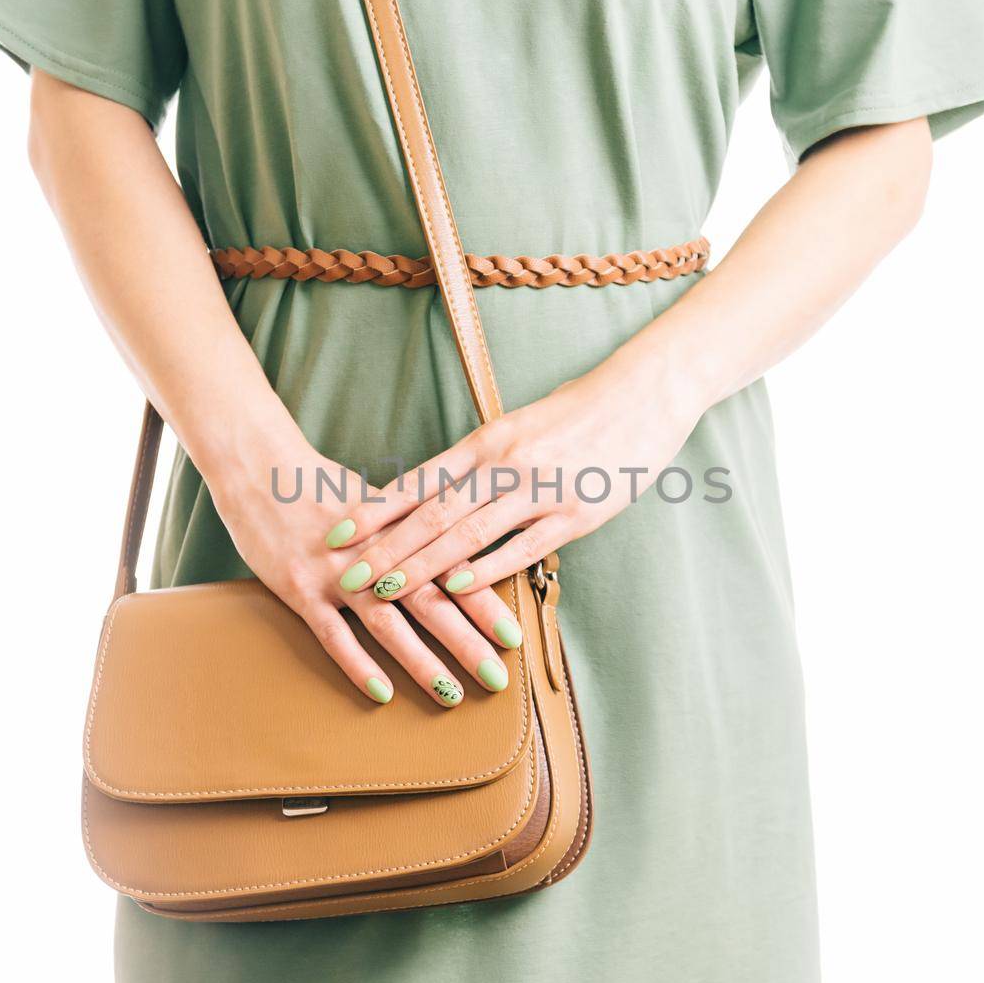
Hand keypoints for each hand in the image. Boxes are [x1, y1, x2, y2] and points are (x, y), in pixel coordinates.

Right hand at [204, 431, 515, 707]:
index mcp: (400, 527)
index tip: (516, 635)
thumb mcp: (377, 504)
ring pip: (387, 621)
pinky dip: (357, 663)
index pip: (452, 568)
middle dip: (467, 640)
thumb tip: (461, 558)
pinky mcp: (299, 588)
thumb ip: (415, 532)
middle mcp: (374, 551)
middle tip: (500, 676)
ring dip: (422, 661)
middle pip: (429, 599)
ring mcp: (335, 571)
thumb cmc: (322, 487)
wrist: (258, 467)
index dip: (485, 602)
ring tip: (453, 694)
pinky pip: (332, 633)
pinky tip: (383, 693)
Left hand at [326, 353, 704, 606]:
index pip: (420, 480)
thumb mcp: (521, 429)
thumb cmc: (581, 411)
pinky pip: (525, 546)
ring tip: (386, 590)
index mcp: (487, 440)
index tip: (338, 532)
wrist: (645, 392)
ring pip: (469, 532)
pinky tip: (458, 589)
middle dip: (386, 548)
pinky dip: (489, 568)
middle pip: (433, 512)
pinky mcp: (577, 513)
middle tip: (345, 575)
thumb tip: (442, 493)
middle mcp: (505, 463)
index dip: (376, 510)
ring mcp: (540, 488)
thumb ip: (484, 462)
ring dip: (424, 565)